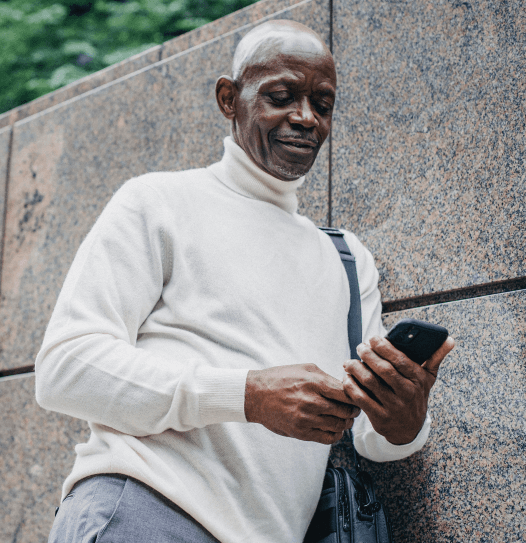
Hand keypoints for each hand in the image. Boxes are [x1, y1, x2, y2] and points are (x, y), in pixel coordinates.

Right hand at [245, 363, 360, 444]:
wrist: (256, 395)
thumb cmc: (282, 378)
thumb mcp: (305, 369)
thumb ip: (327, 377)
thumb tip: (347, 385)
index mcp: (314, 383)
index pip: (346, 393)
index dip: (356, 395)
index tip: (356, 395)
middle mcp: (311, 402)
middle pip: (346, 411)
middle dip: (353, 410)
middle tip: (353, 409)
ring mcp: (306, 419)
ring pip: (339, 426)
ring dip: (346, 423)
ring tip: (344, 418)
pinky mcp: (300, 433)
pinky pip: (327, 438)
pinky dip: (336, 434)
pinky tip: (334, 428)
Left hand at [343, 335, 454, 444]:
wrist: (410, 429)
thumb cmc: (416, 395)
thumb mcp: (428, 378)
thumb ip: (435, 357)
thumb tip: (449, 339)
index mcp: (418, 380)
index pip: (401, 360)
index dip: (384, 347)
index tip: (372, 338)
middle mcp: (407, 393)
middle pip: (383, 370)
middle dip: (368, 355)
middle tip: (359, 347)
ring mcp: (394, 407)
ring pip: (370, 383)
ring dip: (356, 369)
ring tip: (349, 362)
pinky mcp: (380, 418)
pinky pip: (361, 399)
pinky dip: (351, 386)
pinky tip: (347, 378)